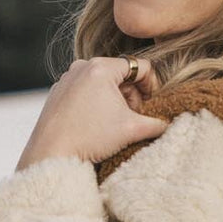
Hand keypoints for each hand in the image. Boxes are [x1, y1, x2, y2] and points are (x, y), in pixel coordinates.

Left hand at [17, 56, 166, 168]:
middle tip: (134, 118)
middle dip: (132, 95)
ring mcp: (67, 78)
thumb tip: (171, 123)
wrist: (51, 155)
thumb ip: (158, 123)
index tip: (153, 105)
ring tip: (115, 124)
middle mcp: (81, 66)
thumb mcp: (132, 130)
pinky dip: (96, 104)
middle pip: (121, 74)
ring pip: (102, 83)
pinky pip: (85, 91)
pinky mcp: (57, 92)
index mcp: (101, 67)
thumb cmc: (91, 139)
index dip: (153, 86)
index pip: (140, 66)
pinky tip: (96, 125)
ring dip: (115, 100)